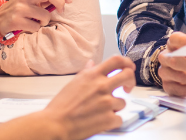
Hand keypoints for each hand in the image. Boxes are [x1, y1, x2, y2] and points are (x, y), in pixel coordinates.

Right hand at [0, 0, 71, 34]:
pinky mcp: (16, 20)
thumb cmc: (20, 9)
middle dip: (60, 2)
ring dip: (45, 21)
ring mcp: (20, 8)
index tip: (70, 0)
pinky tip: (28, 26)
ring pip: (45, 15)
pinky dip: (36, 29)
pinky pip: (36, 27)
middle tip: (61, 11)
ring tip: (38, 21)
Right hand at [0, 56, 136, 139]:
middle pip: (128, 75)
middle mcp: (102, 86)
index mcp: (92, 75)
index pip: (117, 60)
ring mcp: (107, 102)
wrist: (54, 124)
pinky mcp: (109, 118)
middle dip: (130, 82)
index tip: (128, 68)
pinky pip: (119, 119)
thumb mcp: (73, 83)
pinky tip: (100, 122)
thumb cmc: (60, 106)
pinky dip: (111, 122)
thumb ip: (86, 73)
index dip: (127, 63)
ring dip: (114, 108)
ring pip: (122, 102)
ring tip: (100, 112)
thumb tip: (92, 63)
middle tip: (126, 88)